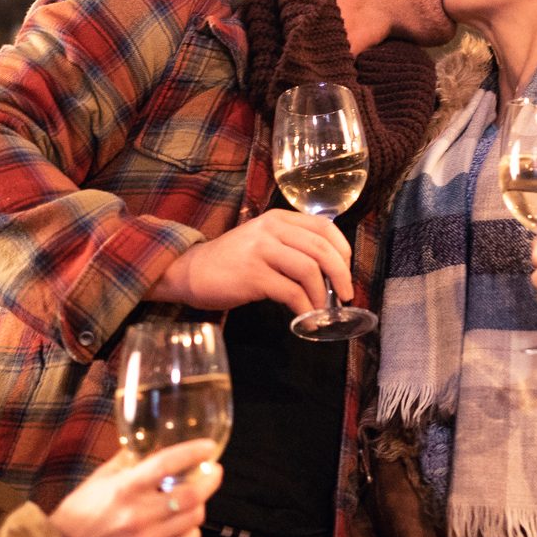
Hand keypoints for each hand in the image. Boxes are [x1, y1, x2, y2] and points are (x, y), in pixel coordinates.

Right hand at [48, 440, 221, 536]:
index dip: (192, 453)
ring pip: (193, 519)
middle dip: (210, 480)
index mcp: (125, 488)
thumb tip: (153, 443)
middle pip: (191, 494)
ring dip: (200, 504)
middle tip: (213, 471)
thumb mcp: (100, 478)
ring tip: (195, 497)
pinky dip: (193, 532)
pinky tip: (185, 524)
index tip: (208, 447)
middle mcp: (139, 514)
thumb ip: (128, 460)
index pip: (167, 464)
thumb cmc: (80, 512)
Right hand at [147, 209, 352, 315]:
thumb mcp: (263, 242)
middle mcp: (271, 229)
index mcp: (278, 219)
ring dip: (322, 295)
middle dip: (341, 275)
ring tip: (321, 310)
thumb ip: (291, 246)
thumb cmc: (231, 262)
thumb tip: (329, 270)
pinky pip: (290, 292)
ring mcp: (261, 251)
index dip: (343, 251)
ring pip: (309, 270)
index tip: (346, 272)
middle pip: (322, 249)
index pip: (324, 227)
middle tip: (345, 295)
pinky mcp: (253, 275)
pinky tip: (304, 317)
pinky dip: (304, 308)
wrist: (189, 271)